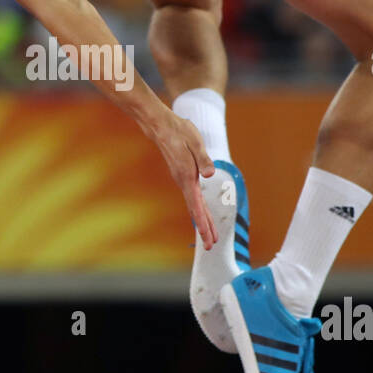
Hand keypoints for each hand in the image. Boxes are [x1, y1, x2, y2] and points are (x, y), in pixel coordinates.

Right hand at [142, 108, 217, 249]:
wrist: (161, 126)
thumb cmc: (179, 131)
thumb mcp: (195, 141)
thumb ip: (203, 158)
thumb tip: (210, 173)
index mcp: (187, 177)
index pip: (196, 205)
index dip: (203, 223)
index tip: (207, 238)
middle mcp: (184, 182)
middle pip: (195, 211)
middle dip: (204, 229)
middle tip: (211, 246)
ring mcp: (183, 180)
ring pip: (195, 206)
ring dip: (203, 221)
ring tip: (210, 236)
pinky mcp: (184, 176)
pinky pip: (193, 198)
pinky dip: (199, 210)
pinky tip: (202, 214)